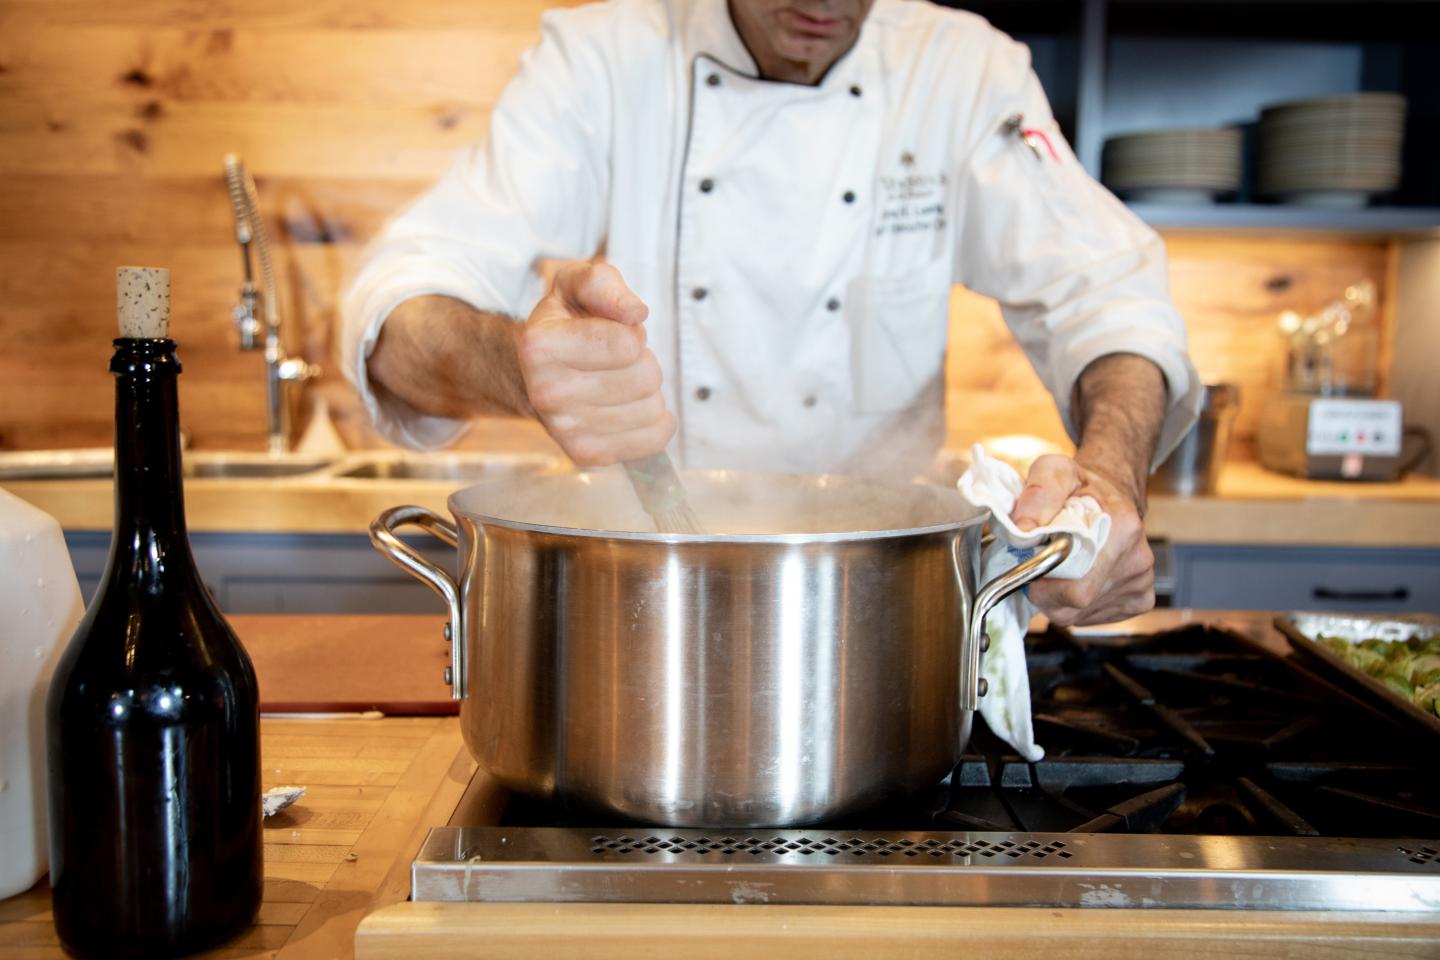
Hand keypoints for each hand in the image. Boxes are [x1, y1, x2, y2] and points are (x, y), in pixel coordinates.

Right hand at [516, 261, 675, 465]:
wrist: (535, 372)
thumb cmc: (567, 324)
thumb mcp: (577, 285)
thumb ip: (604, 285)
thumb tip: (634, 313)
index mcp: (540, 346)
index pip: (627, 344)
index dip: (633, 333)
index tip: (614, 332)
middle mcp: (546, 392)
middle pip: (645, 378)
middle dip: (644, 362)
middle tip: (620, 361)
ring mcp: (564, 429)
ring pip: (652, 410)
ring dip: (649, 393)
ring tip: (622, 383)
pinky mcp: (585, 454)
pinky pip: (652, 442)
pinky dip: (656, 423)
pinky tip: (635, 409)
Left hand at [1010, 454, 1153, 626]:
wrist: (1112, 496)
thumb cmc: (1081, 487)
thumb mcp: (1054, 471)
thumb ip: (1038, 493)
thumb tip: (1024, 529)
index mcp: (1122, 530)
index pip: (1076, 588)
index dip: (1043, 584)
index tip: (1031, 566)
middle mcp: (1138, 561)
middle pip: (1076, 605)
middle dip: (1046, 592)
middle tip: (1039, 568)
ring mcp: (1141, 583)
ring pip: (1081, 615)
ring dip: (1058, 598)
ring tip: (1060, 568)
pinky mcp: (1140, 599)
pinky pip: (1093, 617)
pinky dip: (1075, 605)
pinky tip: (1076, 578)